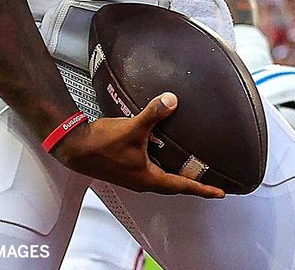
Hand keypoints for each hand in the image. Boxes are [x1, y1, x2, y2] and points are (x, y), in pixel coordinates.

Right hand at [51, 92, 224, 197]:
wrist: (75, 146)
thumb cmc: (103, 144)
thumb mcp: (132, 128)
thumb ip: (153, 114)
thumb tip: (172, 100)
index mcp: (148, 179)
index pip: (182, 187)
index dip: (202, 189)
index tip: (219, 193)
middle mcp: (142, 180)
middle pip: (173, 185)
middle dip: (192, 182)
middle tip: (208, 180)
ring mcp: (133, 174)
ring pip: (161, 175)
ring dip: (176, 172)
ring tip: (190, 164)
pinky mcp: (125, 166)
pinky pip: (150, 166)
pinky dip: (162, 160)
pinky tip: (162, 147)